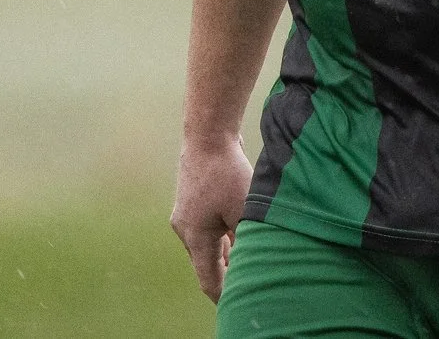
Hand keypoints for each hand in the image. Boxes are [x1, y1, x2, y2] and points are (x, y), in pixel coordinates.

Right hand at [169, 133, 254, 301]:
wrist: (207, 134)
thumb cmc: (227, 172)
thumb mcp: (244, 211)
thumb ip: (247, 241)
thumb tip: (254, 264)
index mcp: (195, 238)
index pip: (209, 280)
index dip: (224, 295)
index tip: (240, 304)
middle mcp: (185, 230)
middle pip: (206, 264)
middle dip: (228, 274)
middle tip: (250, 282)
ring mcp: (184, 214)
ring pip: (206, 245)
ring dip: (226, 254)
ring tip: (248, 259)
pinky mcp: (189, 201)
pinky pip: (205, 229)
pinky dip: (221, 236)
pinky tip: (238, 234)